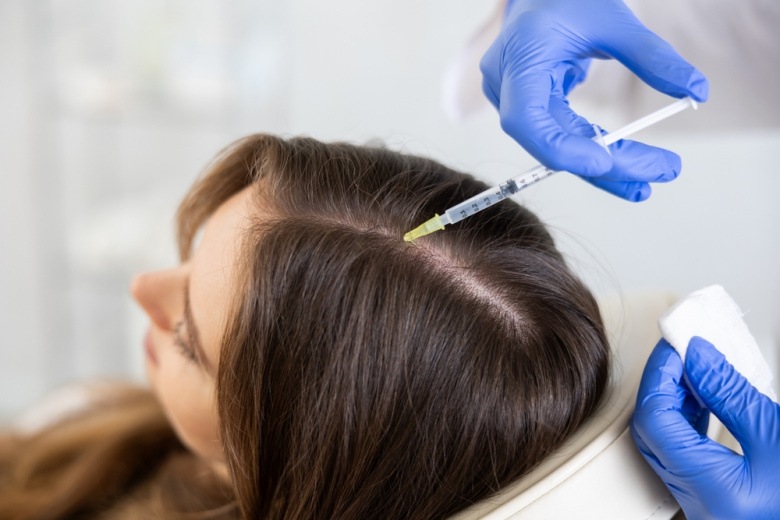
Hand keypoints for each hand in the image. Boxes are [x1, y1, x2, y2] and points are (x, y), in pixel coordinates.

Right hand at [480, 0, 708, 200]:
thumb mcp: (614, 20)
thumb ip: (652, 57)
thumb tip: (696, 92)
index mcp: (520, 57)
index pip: (525, 119)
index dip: (560, 148)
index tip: (606, 163)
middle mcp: (505, 84)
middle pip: (548, 140)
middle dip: (604, 163)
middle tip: (660, 172)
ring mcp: (510, 99)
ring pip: (555, 146)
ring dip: (603, 167)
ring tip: (648, 182)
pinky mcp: (526, 106)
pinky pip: (559, 136)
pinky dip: (593, 151)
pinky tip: (628, 166)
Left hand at [631, 337, 779, 518]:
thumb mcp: (776, 435)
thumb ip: (731, 394)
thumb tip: (697, 356)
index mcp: (710, 490)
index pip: (655, 421)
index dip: (660, 376)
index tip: (674, 346)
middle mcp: (698, 502)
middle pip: (652, 430)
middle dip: (661, 384)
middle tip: (680, 352)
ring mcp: (702, 502)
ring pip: (663, 440)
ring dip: (673, 399)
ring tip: (692, 367)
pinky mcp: (712, 495)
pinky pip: (681, 451)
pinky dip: (685, 418)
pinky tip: (701, 397)